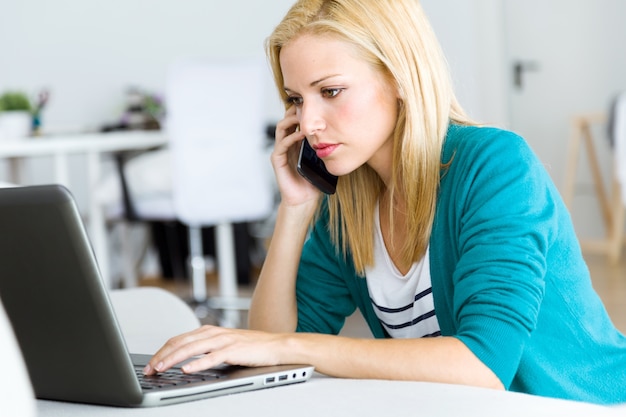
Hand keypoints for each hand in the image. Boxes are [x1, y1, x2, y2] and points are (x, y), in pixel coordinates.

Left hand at [143, 325, 285, 374]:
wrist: (274, 345)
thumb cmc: (249, 347)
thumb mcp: (222, 344)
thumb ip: (204, 348)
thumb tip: (183, 359)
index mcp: (208, 331)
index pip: (178, 339)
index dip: (162, 351)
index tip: (150, 364)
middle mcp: (213, 333)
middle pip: (180, 343)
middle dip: (162, 356)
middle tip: (149, 368)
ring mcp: (223, 341)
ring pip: (191, 348)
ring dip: (173, 359)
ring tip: (161, 368)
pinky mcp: (233, 350)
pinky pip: (211, 358)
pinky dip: (197, 364)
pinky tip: (187, 369)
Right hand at [271, 106, 320, 205]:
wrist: (305, 199)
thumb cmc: (314, 180)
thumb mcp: (323, 158)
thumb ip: (327, 146)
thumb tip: (343, 132)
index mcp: (297, 141)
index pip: (296, 119)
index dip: (302, 110)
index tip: (314, 103)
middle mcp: (287, 143)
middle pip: (287, 119)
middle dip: (295, 111)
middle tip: (307, 105)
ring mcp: (281, 151)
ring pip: (281, 128)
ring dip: (291, 120)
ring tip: (303, 117)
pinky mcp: (277, 161)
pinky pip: (281, 145)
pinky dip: (291, 137)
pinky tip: (301, 135)